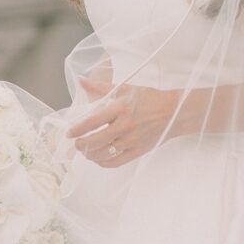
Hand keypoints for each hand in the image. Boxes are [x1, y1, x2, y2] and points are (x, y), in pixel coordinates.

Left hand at [65, 76, 179, 167]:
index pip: (92, 122)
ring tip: (85, 151)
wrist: (174, 112)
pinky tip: (99, 158)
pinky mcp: (139, 151)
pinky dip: (104, 162)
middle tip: (76, 144)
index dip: (77, 129)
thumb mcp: (125, 88)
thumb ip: (100, 87)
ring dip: (90, 155)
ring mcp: (132, 140)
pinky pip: (117, 162)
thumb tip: (81, 80)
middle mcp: (126, 125)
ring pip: (105, 154)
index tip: (69, 133)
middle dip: (81, 145)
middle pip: (96, 141)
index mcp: (120, 108)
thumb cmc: (149, 98)